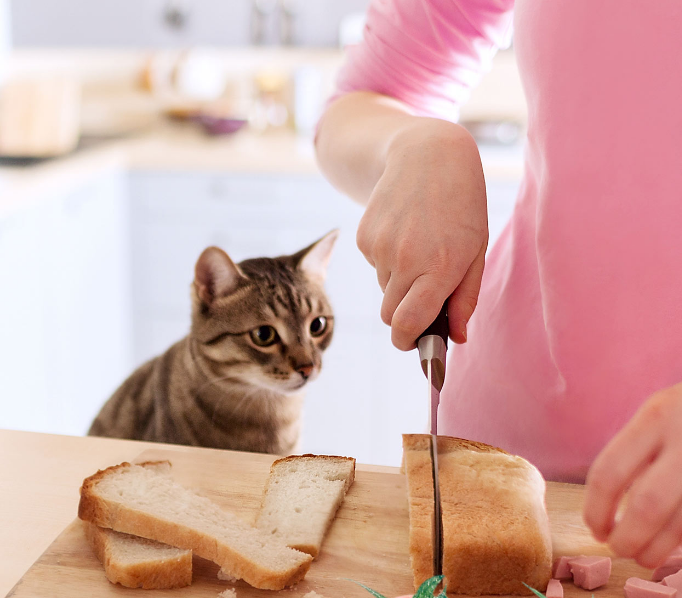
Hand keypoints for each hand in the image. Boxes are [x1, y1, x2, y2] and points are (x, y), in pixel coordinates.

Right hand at [356, 118, 487, 349]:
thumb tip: (457, 338)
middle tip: (423, 297)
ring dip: (399, 283)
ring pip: (383, 289)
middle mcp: (404, 260)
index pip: (408, 324)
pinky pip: (374, 265)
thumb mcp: (476, 252)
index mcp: (439, 268)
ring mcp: (379, 247)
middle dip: (404, 316)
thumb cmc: (462, 207)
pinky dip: (388, 260)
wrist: (428, 155)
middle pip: (390, 315)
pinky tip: (404, 233)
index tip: (413, 343)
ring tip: (420, 248)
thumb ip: (465, 299)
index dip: (408, 342)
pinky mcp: (364, 236)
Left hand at [584, 382, 681, 566]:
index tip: (594, 528)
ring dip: (655, 550)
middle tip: (618, 548)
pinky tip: (670, 544)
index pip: (610, 472)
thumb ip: (638, 450)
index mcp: (656, 418)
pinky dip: (679, 542)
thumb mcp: (661, 413)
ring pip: (679, 527)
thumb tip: (606, 507)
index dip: (595, 509)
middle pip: (646, 506)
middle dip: (627, 538)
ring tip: (642, 556)